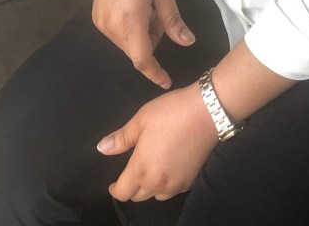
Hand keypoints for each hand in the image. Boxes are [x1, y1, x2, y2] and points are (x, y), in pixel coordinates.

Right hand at [93, 0, 193, 88]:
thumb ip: (173, 21)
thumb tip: (187, 43)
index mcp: (130, 21)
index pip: (142, 59)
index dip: (155, 73)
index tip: (166, 81)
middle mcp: (111, 27)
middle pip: (136, 50)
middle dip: (152, 40)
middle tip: (159, 13)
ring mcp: (101, 23)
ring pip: (127, 43)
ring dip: (141, 34)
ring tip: (146, 5)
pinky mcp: (96, 17)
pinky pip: (118, 33)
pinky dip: (130, 28)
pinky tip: (134, 5)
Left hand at [97, 85, 217, 201]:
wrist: (206, 112)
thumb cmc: (170, 113)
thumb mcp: (141, 120)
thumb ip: (121, 138)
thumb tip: (102, 148)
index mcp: (141, 169)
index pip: (122, 192)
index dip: (115, 189)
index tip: (113, 183)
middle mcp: (158, 183)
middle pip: (138, 196)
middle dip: (132, 187)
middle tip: (132, 171)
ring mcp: (176, 184)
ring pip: (156, 195)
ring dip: (150, 187)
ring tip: (151, 170)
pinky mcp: (190, 180)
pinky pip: (173, 190)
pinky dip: (167, 183)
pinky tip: (169, 167)